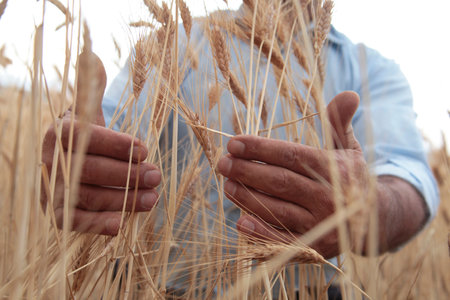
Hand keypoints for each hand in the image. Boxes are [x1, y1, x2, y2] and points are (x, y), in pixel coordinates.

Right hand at [41, 51, 160, 234]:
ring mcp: (52, 189)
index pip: (86, 138)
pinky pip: (75, 222)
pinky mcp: (57, 212)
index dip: (115, 145)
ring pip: (87, 197)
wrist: (67, 161)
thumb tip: (92, 55)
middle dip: (127, 175)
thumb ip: (91, 88)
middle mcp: (52, 162)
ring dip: (122, 200)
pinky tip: (122, 225)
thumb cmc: (86, 136)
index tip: (145, 149)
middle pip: (90, 171)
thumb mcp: (87, 110)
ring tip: (153, 199)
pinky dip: (97, 224)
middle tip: (157, 176)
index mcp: (60, 132)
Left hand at [218, 91, 366, 257]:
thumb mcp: (348, 147)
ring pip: (278, 211)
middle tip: (222, 163)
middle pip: (281, 182)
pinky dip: (263, 235)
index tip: (234, 142)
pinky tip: (241, 223)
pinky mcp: (315, 247)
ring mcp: (321, 224)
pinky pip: (286, 242)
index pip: (292, 156)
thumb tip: (349, 93)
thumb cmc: (350, 178)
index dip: (261, 149)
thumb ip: (340, 122)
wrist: (375, 219)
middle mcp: (327, 197)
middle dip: (248, 172)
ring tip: (226, 185)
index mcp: (333, 169)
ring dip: (248, 199)